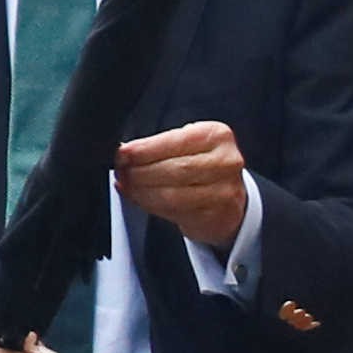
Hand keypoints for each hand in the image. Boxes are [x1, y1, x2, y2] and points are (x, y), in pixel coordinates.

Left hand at [115, 120, 249, 249]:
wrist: (230, 199)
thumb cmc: (203, 167)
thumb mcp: (188, 145)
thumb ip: (160, 147)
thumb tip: (125, 154)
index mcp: (216, 136)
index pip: (173, 142)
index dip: (143, 150)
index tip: (122, 154)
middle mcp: (225, 162)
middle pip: (172, 169)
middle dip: (139, 172)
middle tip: (121, 173)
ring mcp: (223, 192)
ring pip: (171, 194)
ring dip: (141, 191)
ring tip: (127, 186)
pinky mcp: (215, 217)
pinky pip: (174, 212)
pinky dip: (151, 206)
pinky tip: (140, 199)